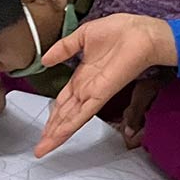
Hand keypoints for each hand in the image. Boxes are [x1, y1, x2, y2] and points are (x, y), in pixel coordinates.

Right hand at [34, 14, 176, 156]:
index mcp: (83, 76)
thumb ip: (63, 48)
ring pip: (70, 118)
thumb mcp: (82, 36)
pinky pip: (82, 113)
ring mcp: (94, 94)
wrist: (140, 33)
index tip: (43, 126)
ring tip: (43, 148)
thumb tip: (45, 60)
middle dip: (51, 129)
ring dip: (55, 133)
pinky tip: (58, 136)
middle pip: (65, 113)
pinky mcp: (101, 95)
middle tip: (39, 146)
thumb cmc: (120, 31)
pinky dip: (68, 126)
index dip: (53, 113)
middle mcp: (87, 88)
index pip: (63, 99)